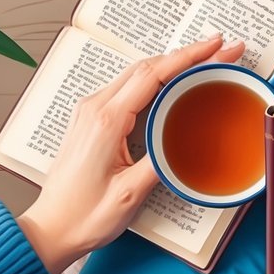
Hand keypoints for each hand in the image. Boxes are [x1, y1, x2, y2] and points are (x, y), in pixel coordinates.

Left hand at [17, 34, 244, 273]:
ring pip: (137, 74)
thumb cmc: (83, 216)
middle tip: (222, 49)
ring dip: (172, 64)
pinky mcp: (91, 120)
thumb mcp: (130, 194)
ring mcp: (90, 112)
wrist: (51, 228)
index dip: (189, 57)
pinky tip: (173, 82)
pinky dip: (156, 79)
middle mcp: (95, 109)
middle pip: (147, 67)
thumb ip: (163, 161)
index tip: (217, 46)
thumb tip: (190, 140)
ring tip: (205, 61)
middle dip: (187, 55)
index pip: (153, 75)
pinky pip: (127, 88)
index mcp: (105, 121)